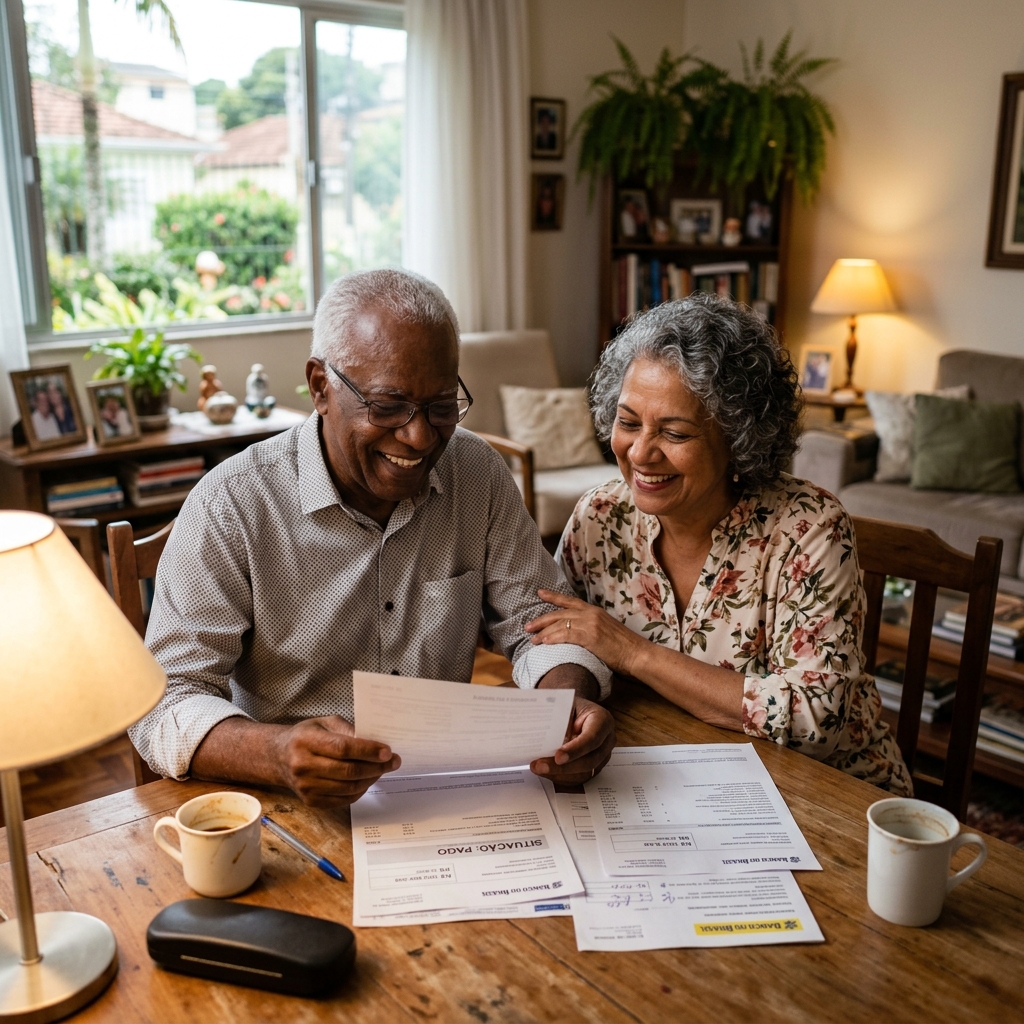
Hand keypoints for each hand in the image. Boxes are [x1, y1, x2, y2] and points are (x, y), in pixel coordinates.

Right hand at [272, 716, 400, 807]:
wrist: (279, 757)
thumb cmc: (306, 736)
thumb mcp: (324, 723)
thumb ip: (348, 730)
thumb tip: (374, 742)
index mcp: (306, 741)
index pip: (343, 749)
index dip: (368, 751)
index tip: (387, 751)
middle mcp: (303, 766)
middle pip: (348, 771)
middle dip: (376, 766)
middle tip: (393, 761)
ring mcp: (306, 786)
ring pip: (348, 788)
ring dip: (371, 779)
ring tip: (382, 770)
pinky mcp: (311, 801)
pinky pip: (343, 800)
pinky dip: (360, 791)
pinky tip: (367, 780)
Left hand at [526, 588, 641, 675]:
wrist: (637, 654)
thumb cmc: (623, 646)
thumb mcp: (606, 629)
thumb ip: (590, 626)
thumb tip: (575, 632)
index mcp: (594, 611)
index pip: (569, 601)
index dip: (553, 597)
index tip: (540, 593)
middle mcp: (591, 614)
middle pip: (560, 613)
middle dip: (541, 620)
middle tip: (527, 626)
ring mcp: (590, 624)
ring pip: (560, 625)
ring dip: (544, 632)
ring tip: (533, 639)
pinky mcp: (591, 637)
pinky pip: (567, 635)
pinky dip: (554, 638)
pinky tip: (545, 643)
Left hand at [530, 696, 614, 785]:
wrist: (576, 710)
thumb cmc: (570, 706)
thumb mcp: (565, 705)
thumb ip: (559, 720)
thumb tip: (544, 740)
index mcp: (603, 720)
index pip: (592, 738)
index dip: (576, 750)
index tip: (558, 757)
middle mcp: (606, 740)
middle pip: (590, 760)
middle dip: (563, 767)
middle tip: (540, 765)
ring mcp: (602, 756)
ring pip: (584, 773)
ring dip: (559, 774)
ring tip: (538, 767)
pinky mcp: (594, 767)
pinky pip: (579, 779)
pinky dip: (561, 777)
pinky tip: (546, 771)